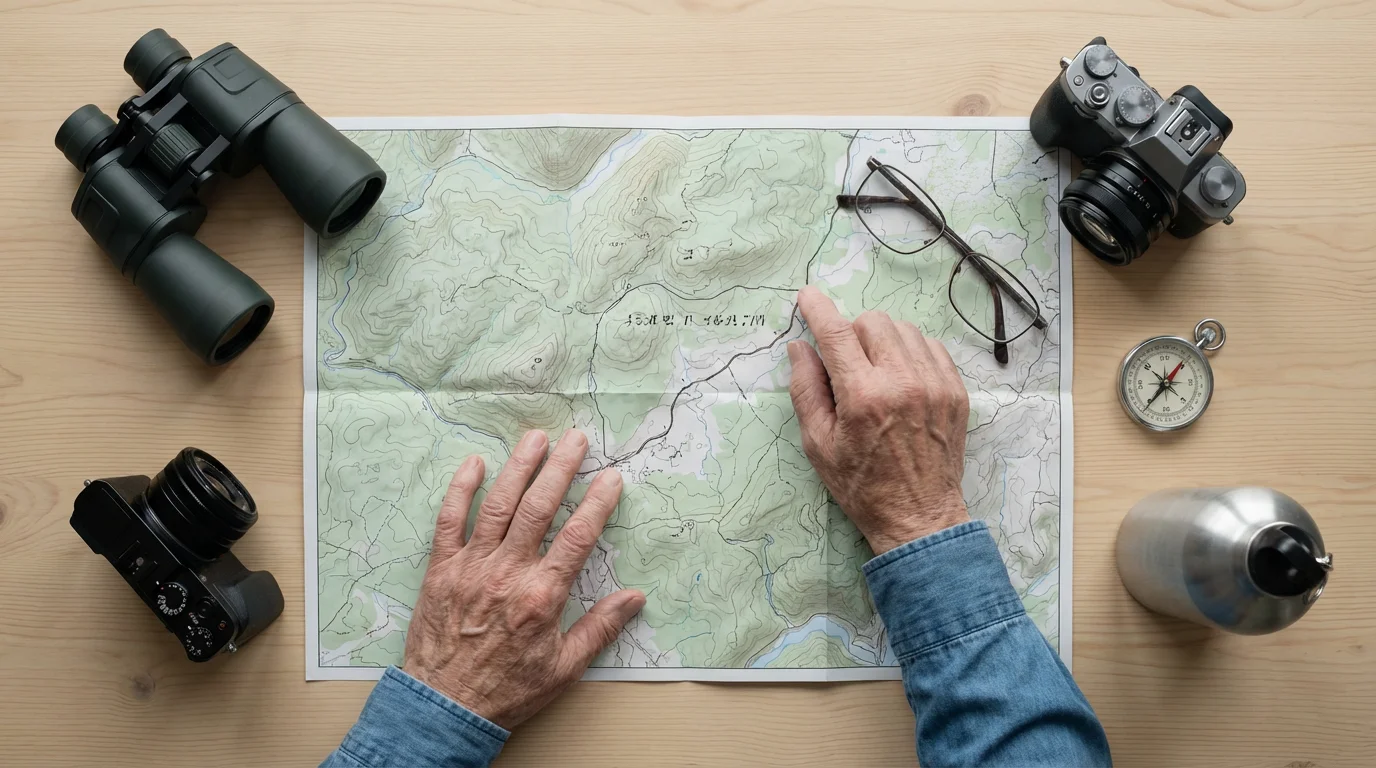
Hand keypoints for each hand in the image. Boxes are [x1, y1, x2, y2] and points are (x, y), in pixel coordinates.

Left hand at [402, 429, 645, 729]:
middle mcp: (507, 573)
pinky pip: (448, 520)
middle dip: (561, 468)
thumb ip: (600, 628)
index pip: (577, 537)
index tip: (611, 479)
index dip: (598, 503)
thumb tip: (635, 597)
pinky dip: (460, 489)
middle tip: (576, 439)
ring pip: (497, 505)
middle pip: (539, 508)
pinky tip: (474, 464)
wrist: (444, 708)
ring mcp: (471, 567)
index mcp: (541, 596)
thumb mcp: (564, 668)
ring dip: (518, 467)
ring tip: (536, 438)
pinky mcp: (440, 570)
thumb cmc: (507, 691)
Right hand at [788, 286, 970, 554]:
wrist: (919, 516)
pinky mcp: (955, 391)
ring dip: (882, 340)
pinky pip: (931, 346)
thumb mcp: (818, 445)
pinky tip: (902, 378)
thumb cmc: (861, 485)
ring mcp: (935, 384)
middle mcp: (902, 382)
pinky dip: (911, 352)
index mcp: (863, 397)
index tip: (807, 295)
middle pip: (873, 321)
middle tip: (846, 362)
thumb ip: (806, 390)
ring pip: (904, 329)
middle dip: (852, 332)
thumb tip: (800, 347)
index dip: (818, 308)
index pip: (837, 333)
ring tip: (875, 371)